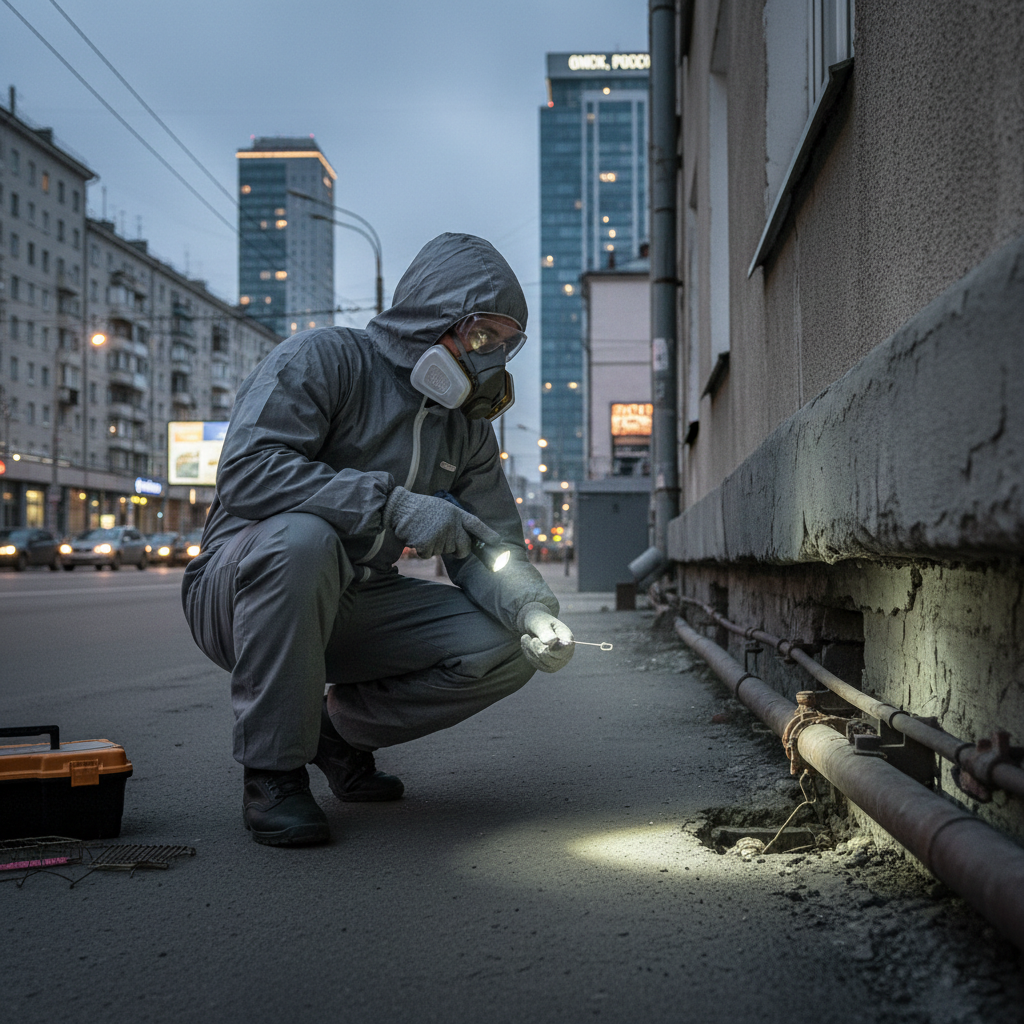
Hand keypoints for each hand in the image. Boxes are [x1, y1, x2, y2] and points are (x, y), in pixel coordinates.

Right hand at [383, 486, 500, 558]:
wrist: (399, 507)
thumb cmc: (420, 508)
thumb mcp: (442, 508)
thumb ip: (454, 521)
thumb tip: (463, 539)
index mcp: (456, 513)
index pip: (476, 525)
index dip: (488, 535)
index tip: (498, 542)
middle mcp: (452, 524)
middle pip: (463, 548)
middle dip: (456, 550)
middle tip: (442, 540)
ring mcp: (441, 535)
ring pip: (443, 552)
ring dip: (434, 546)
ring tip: (424, 530)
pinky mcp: (428, 544)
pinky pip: (429, 555)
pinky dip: (422, 550)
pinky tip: (417, 536)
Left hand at [519, 604, 574, 672]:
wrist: (534, 624)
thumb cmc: (538, 620)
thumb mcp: (540, 623)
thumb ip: (546, 632)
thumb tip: (553, 643)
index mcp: (567, 638)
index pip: (564, 650)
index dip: (550, 648)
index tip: (535, 639)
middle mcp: (566, 652)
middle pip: (550, 658)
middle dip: (535, 648)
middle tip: (526, 636)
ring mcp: (559, 660)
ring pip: (543, 664)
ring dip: (531, 651)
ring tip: (525, 638)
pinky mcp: (550, 666)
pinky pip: (539, 666)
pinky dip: (530, 656)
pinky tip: (526, 646)